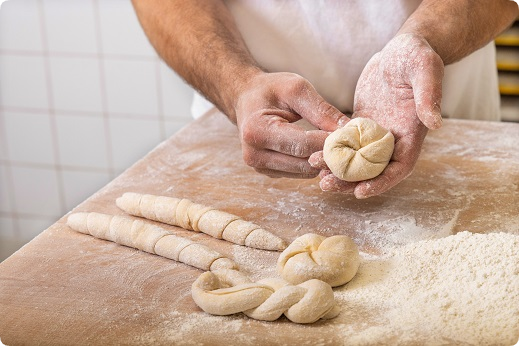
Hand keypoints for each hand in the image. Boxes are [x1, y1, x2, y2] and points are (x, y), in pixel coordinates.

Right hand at [234, 72, 347, 178]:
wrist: (246, 98)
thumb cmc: (271, 89)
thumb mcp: (296, 89)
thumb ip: (322, 110)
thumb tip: (349, 129)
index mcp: (256, 131)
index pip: (302, 144)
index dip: (329, 142)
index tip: (352, 135)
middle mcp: (254, 154)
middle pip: (304, 163)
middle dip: (330, 155)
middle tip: (353, 144)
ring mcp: (259, 167)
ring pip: (304, 172)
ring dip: (323, 162)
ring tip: (339, 146)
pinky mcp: (267, 172)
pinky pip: (299, 174)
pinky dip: (313, 164)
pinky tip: (322, 151)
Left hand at [310, 33, 443, 197]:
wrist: (401, 49)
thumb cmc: (417, 56)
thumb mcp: (425, 70)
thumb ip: (429, 95)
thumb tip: (435, 123)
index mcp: (411, 133)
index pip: (398, 168)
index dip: (381, 182)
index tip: (360, 192)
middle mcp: (393, 139)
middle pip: (373, 170)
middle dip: (351, 181)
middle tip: (326, 184)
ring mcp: (375, 133)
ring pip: (356, 159)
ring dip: (337, 169)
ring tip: (315, 171)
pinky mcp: (360, 123)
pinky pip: (345, 142)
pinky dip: (332, 150)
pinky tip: (313, 153)